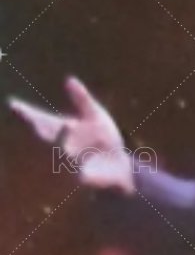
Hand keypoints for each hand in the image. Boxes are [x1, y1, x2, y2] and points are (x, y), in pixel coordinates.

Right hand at [9, 76, 134, 193]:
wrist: (121, 165)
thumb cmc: (105, 140)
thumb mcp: (95, 116)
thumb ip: (82, 99)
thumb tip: (69, 79)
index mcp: (61, 127)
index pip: (40, 119)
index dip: (26, 113)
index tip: (13, 104)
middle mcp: (59, 144)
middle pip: (43, 135)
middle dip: (36, 127)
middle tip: (30, 118)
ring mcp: (67, 160)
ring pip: (57, 151)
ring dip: (60, 140)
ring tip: (67, 126)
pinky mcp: (79, 175)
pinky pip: (74, 168)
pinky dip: (75, 160)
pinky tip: (77, 154)